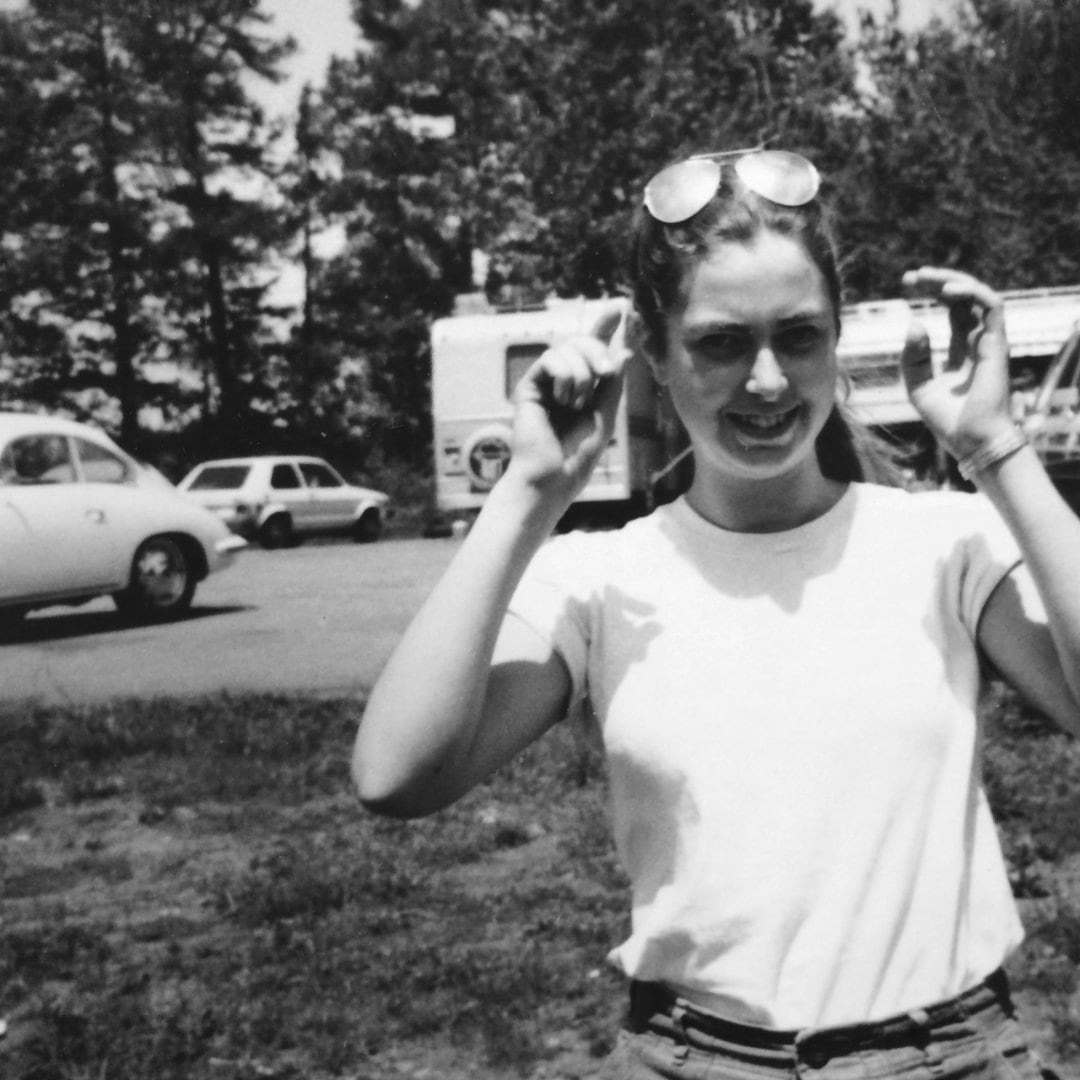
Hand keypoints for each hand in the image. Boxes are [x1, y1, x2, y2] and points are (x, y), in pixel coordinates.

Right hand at [506, 304, 629, 506]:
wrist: (552, 476)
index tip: (619, 307)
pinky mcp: (529, 386)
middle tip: (606, 372)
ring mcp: (545, 383)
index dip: (605, 327)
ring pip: (567, 348)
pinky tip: (563, 399)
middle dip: (597, 349)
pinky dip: (565, 376)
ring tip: (577, 403)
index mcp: (583, 389)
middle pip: (582, 342)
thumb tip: (622, 351)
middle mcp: (563, 382)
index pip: (594, 351)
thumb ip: (612, 383)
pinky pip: (551, 359)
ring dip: (582, 373)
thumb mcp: (605, 414)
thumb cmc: (577, 455)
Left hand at [899, 267, 1014, 456]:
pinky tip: (946, 291)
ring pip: (979, 296)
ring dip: (953, 281)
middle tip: (911, 277)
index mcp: (962, 350)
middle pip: (964, 298)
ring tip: (925, 278)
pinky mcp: (997, 344)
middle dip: (939, 282)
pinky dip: (971, 293)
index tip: (906, 285)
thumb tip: (914, 323)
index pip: (952, 309)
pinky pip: (992, 306)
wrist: (971, 441)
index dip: (932, 293)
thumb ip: (912, 358)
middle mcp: (979, 341)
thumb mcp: (918, 386)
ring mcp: (990, 341)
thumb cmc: (948, 420)